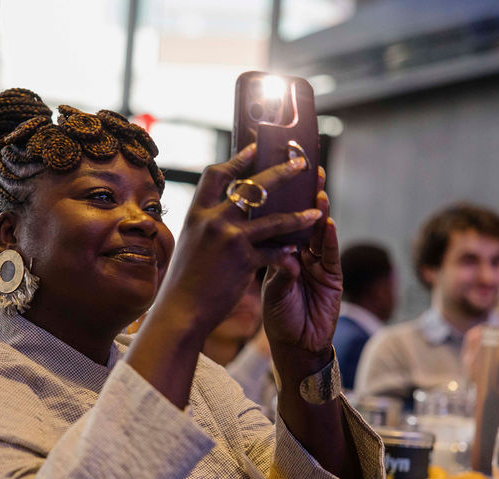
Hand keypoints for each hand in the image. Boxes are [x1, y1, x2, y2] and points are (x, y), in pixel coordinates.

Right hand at [126, 144, 320, 408]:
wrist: (180, 311)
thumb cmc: (183, 283)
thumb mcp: (189, 244)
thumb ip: (205, 226)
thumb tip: (221, 212)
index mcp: (196, 213)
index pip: (217, 175)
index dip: (238, 158)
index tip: (255, 147)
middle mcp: (212, 221)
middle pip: (251, 186)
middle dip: (280, 172)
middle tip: (301, 162)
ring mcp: (229, 239)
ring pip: (273, 218)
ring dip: (298, 213)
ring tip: (317, 208)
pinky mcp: (244, 261)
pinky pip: (275, 251)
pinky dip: (289, 250)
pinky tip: (300, 249)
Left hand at [261, 166, 341, 359]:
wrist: (296, 346)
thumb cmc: (278, 318)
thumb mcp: (271, 292)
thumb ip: (278, 271)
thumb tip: (284, 252)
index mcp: (279, 253)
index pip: (279, 221)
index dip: (280, 201)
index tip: (276, 176)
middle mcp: (298, 253)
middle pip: (301, 219)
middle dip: (304, 196)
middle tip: (306, 171)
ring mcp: (317, 263)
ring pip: (316, 232)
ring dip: (317, 213)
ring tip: (317, 193)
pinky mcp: (332, 276)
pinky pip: (329, 254)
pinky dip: (328, 239)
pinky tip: (326, 224)